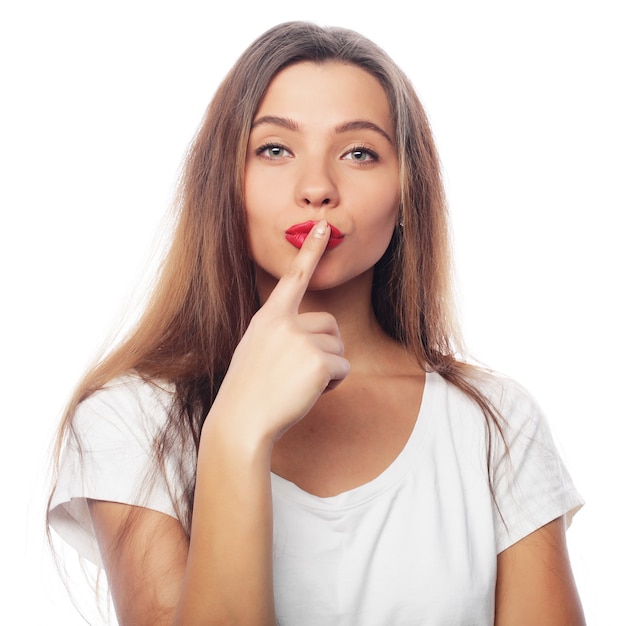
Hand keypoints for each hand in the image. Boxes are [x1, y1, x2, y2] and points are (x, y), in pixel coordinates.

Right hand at [209, 220, 349, 444]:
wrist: (241, 422)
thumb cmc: (249, 392)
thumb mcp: (257, 350)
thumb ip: (282, 334)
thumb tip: (317, 337)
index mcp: (269, 317)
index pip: (293, 278)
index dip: (309, 251)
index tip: (321, 226)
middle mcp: (285, 322)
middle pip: (330, 325)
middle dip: (326, 348)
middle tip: (300, 372)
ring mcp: (302, 340)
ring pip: (339, 348)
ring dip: (329, 368)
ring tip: (299, 384)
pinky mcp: (319, 361)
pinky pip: (344, 368)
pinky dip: (334, 384)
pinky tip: (309, 393)